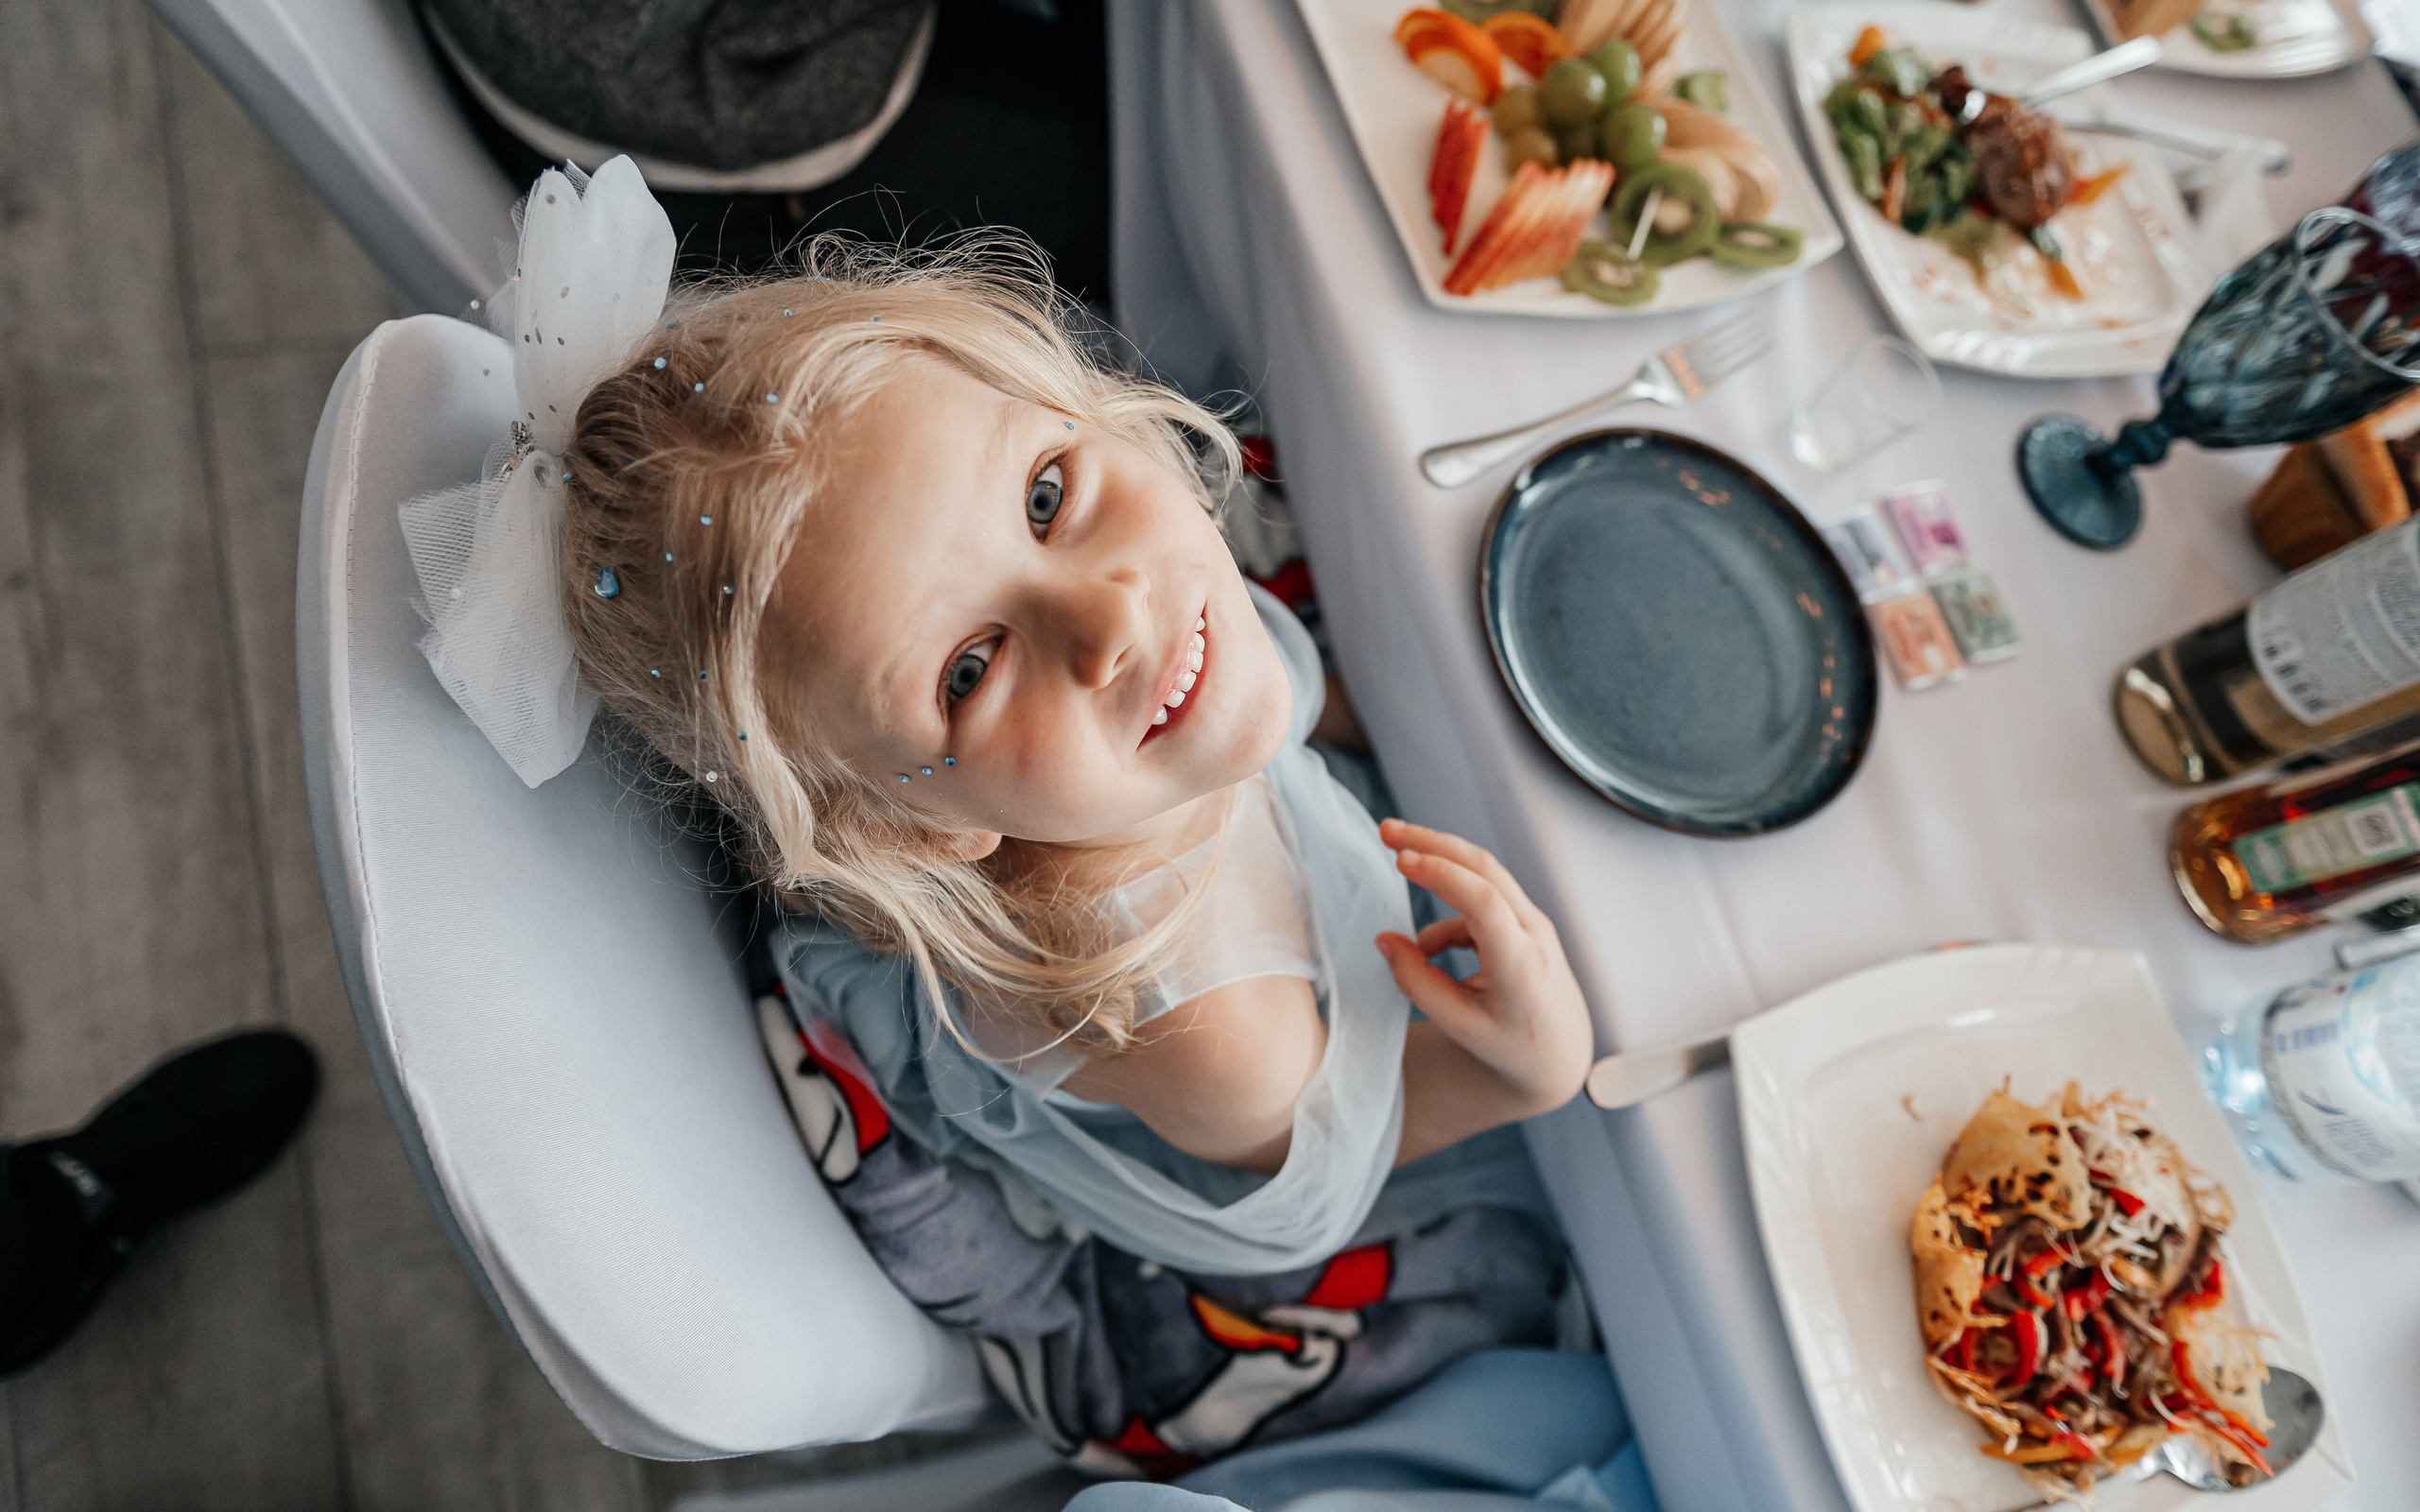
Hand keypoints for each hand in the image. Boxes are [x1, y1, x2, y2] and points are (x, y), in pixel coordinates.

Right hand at [1373, 819, 1592, 1117]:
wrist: (1561, 1053)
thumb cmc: (1511, 1045)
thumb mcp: (1459, 1024)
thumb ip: (1417, 982)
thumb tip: (1385, 939)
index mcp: (1520, 963)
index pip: (1483, 902)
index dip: (1441, 875)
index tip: (1400, 860)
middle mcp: (1533, 932)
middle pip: (1484, 868)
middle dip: (1433, 844)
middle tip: (1386, 831)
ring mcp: (1533, 922)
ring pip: (1485, 873)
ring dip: (1440, 858)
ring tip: (1397, 856)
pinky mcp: (1525, 921)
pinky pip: (1482, 898)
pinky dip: (1449, 907)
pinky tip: (1426, 947)